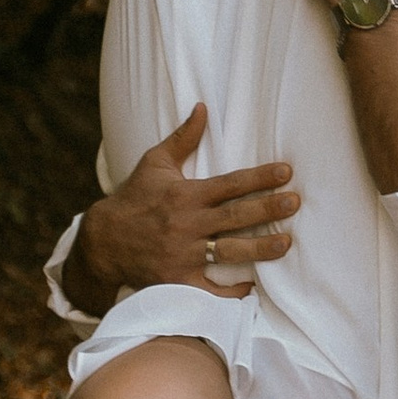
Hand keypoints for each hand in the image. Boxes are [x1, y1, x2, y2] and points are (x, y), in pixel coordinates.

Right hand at [69, 103, 298, 306]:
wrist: (102, 242)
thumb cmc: (134, 198)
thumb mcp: (154, 163)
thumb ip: (183, 138)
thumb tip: (202, 107)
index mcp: (185, 195)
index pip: (230, 183)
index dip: (259, 177)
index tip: (286, 172)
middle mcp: (186, 224)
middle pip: (234, 216)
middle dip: (267, 209)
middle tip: (295, 202)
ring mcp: (183, 254)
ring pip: (229, 251)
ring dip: (260, 248)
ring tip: (286, 242)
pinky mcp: (177, 280)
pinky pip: (209, 288)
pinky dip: (230, 291)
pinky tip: (253, 287)